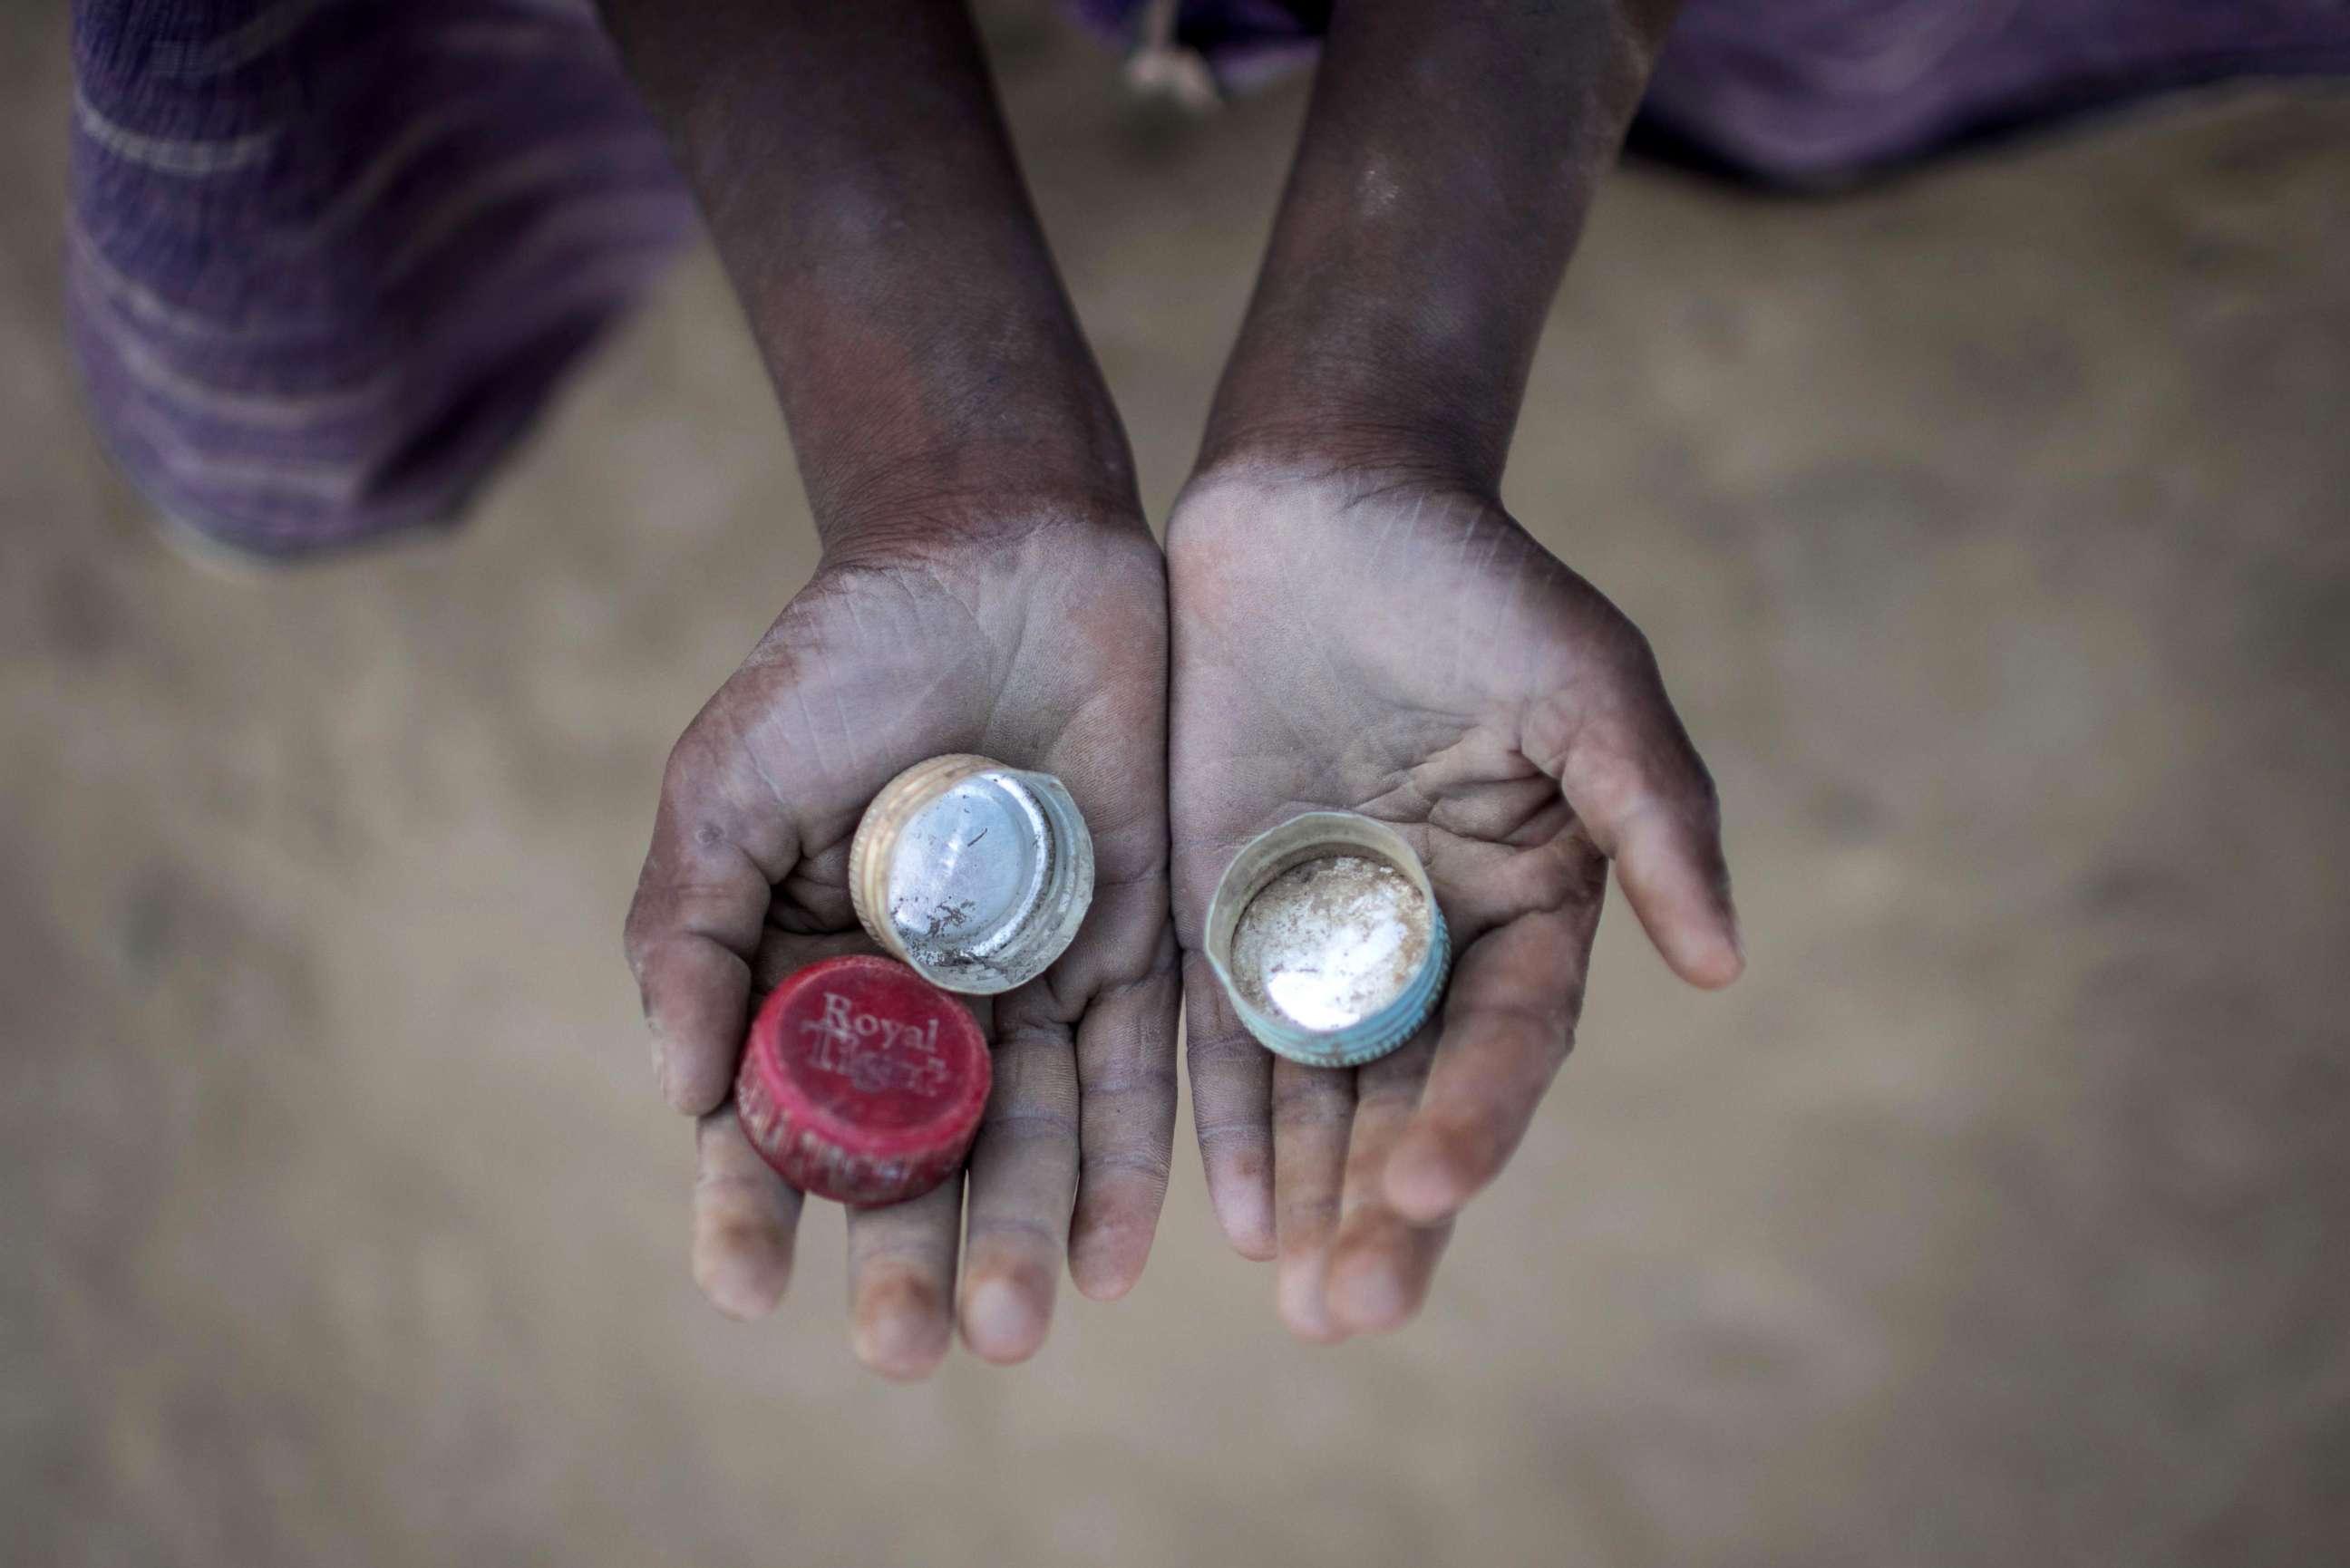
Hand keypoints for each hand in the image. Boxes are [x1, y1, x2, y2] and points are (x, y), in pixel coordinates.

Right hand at [626, 510, 1176, 1377]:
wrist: (996, 549)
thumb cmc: (841, 660)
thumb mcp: (731, 782)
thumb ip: (694, 928)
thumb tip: (683, 1094)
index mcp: (809, 970)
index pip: (777, 1115)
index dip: (752, 1205)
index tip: (744, 1286)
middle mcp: (923, 998)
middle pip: (912, 1156)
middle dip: (908, 1259)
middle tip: (910, 1346)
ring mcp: (1031, 978)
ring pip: (1027, 1134)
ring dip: (1021, 1234)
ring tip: (1015, 1327)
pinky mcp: (1137, 945)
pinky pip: (1140, 1071)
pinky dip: (1131, 1162)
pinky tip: (1116, 1254)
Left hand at [1168, 462, 1739, 1340]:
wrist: (1321, 499)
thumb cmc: (1474, 581)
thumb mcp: (1588, 683)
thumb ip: (1653, 817)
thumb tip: (1725, 965)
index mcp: (1530, 903)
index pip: (1511, 1041)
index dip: (1476, 1116)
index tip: (1425, 1185)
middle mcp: (1428, 939)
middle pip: (1416, 1096)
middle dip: (1388, 1202)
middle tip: (1352, 1309)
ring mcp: (1318, 932)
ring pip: (1321, 1089)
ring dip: (1311, 1191)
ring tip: (1300, 1297)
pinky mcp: (1219, 907)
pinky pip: (1221, 1031)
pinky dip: (1226, 1116)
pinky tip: (1225, 1207)